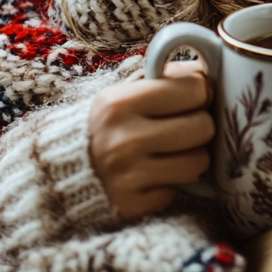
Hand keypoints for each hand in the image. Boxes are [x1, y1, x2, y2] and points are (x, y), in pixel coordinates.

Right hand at [89, 58, 214, 220]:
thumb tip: (211, 66)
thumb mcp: (126, 91)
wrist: (60, 169)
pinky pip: (177, 191)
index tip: (187, 98)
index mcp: (120, 103)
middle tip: (181, 126)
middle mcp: (122, 140)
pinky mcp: (131, 205)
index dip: (198, 92)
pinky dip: (169, 183)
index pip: (195, 89)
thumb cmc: (109, 123)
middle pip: (203, 126)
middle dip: (198, 124)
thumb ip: (167, 77)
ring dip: (190, 156)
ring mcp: (126, 176)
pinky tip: (151, 175)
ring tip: (169, 151)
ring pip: (199, 161)